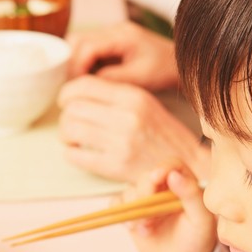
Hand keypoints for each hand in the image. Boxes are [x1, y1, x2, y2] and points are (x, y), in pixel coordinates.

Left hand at [57, 76, 209, 181]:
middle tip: (70, 123)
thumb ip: (114, 96)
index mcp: (133, 96)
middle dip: (66, 116)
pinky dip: (71, 153)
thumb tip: (76, 94)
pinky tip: (79, 152)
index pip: (84, 85)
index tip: (66, 101)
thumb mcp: (145, 104)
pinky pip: (75, 155)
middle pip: (73, 108)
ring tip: (73, 139)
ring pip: (70, 130)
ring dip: (65, 135)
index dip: (67, 93)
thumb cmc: (162, 134)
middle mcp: (127, 117)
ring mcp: (121, 142)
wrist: (186, 165)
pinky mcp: (115, 166)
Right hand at [67, 21, 178, 89]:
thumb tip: (87, 83)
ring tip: (82, 84)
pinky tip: (90, 80)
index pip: (87, 46)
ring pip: (80, 44)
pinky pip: (89, 50)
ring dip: (76, 64)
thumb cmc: (163, 70)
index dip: (77, 66)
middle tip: (75, 85)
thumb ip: (113, 78)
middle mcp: (114, 30)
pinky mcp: (110, 43)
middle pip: (77, 40)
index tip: (77, 85)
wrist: (177, 63)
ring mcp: (111, 35)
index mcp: (122, 35)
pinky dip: (84, 64)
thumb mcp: (140, 78)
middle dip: (72, 63)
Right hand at [126, 167, 216, 251]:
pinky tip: (134, 227)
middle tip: (150, 217)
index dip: (162, 168)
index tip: (157, 178)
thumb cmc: (197, 242)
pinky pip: (116, 203)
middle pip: (146, 177)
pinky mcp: (132, 213)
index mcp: (184, 185)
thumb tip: (174, 175)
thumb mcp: (202, 220)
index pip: (171, 165)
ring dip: (134, 209)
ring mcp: (145, 201)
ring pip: (130, 191)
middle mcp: (163, 189)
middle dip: (145, 194)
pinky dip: (120, 212)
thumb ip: (191, 195)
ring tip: (147, 229)